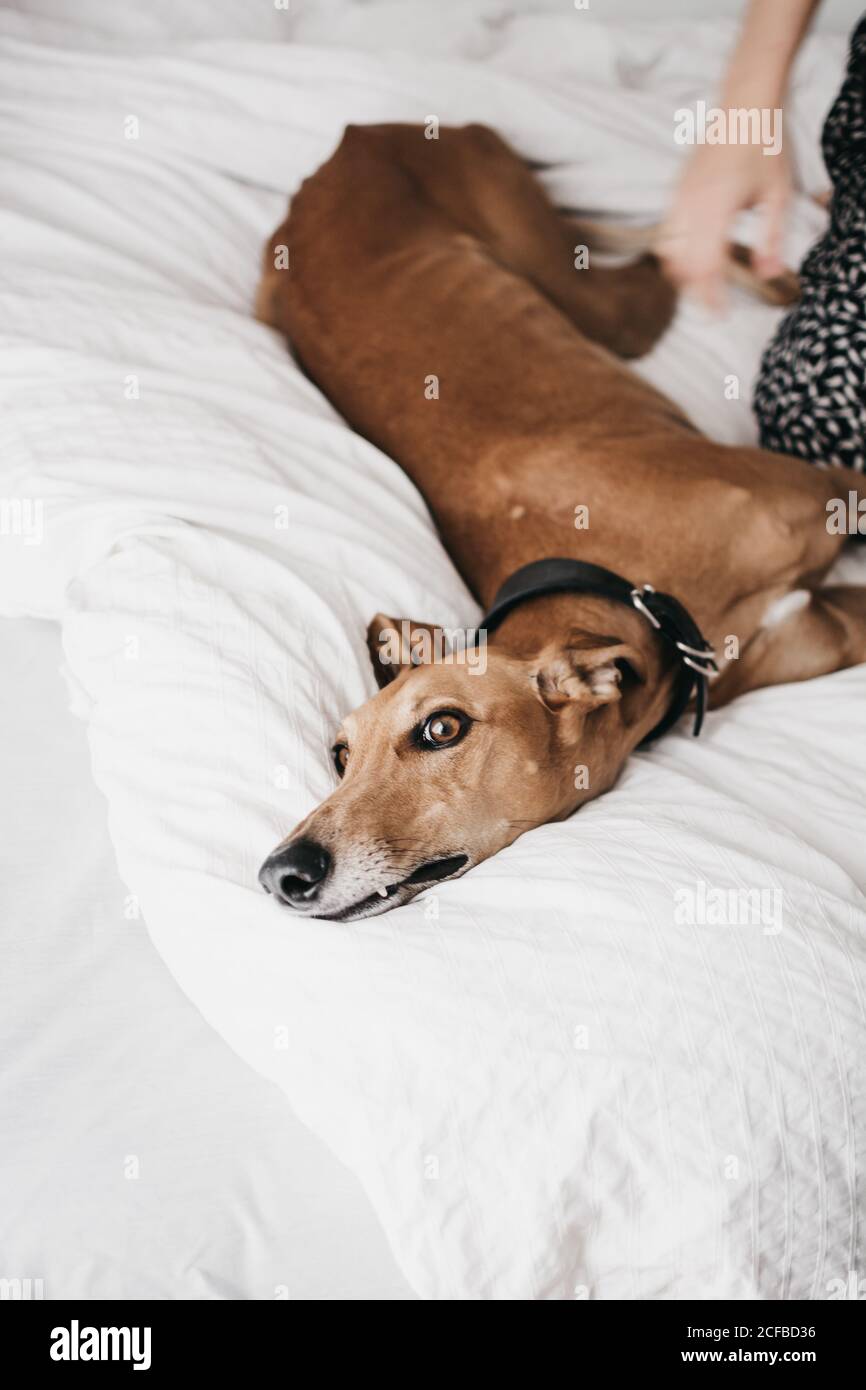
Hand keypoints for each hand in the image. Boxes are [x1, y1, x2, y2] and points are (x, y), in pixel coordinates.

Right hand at [655, 139, 791, 310]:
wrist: (744, 103)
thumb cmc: (765, 146)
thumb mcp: (779, 195)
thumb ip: (772, 239)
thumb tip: (769, 276)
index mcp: (718, 207)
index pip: (705, 266)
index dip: (710, 295)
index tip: (719, 313)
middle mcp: (692, 204)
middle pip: (680, 264)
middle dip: (693, 289)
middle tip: (711, 303)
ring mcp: (679, 196)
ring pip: (666, 251)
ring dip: (680, 272)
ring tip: (699, 284)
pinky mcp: (675, 191)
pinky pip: (664, 232)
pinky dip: (672, 252)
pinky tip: (688, 258)